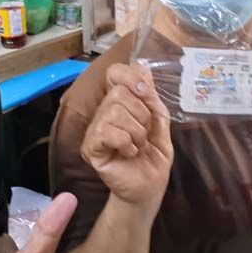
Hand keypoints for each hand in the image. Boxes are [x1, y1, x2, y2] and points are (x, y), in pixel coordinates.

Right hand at [81, 62, 173, 208]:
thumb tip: (141, 66)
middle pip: (119, 93)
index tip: (146, 94)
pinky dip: (126, 142)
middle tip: (144, 134)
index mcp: (120, 103)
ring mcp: (95, 130)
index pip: (115, 73)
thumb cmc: (154, 156)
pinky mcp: (91, 148)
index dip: (130, 78)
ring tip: (137, 146)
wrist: (150, 186)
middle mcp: (104, 112)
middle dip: (141, 115)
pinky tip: (128, 153)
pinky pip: (107, 131)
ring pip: (114, 111)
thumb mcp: (160, 121)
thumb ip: (150, 96)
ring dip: (136, 132)